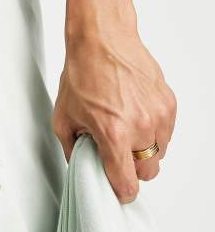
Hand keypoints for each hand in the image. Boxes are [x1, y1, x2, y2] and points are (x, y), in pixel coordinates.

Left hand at [53, 27, 176, 203]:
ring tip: (124, 132)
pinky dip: (152, 133)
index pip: (127, 182)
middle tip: (116, 156)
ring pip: (158, 154)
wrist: (102, 40)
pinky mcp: (168, 103)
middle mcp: (140, 126)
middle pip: (147, 172)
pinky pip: (165, 134)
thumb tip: (81, 166)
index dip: (121, 191)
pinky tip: (133, 118)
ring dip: (143, 151)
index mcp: (113, 134)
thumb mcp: (63, 119)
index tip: (117, 190)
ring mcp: (158, 114)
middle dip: (131, 170)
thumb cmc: (83, 74)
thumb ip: (73, 150)